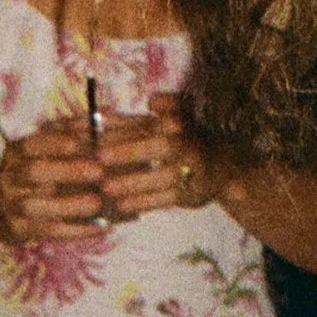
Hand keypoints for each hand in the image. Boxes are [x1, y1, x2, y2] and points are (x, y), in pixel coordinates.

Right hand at [0, 120, 105, 247]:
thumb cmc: (31, 175)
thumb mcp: (39, 154)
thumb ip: (64, 142)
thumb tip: (99, 132)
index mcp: (16, 152)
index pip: (32, 144)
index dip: (57, 143)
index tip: (83, 143)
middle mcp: (9, 177)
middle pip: (34, 172)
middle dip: (68, 171)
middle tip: (99, 172)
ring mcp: (11, 204)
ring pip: (37, 205)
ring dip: (70, 205)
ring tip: (98, 203)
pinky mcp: (18, 228)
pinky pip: (49, 230)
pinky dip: (77, 230)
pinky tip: (101, 228)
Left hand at [95, 94, 214, 222]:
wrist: (220, 167)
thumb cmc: (180, 142)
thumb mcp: (160, 124)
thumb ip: (135, 119)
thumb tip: (113, 110)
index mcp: (177, 123)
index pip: (150, 122)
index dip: (122, 128)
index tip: (97, 134)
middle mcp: (190, 143)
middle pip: (162, 145)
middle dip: (130, 150)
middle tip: (100, 157)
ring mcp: (194, 169)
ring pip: (166, 175)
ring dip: (135, 181)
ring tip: (106, 187)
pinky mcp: (194, 193)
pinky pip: (169, 198)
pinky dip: (145, 201)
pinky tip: (121, 205)